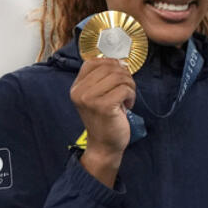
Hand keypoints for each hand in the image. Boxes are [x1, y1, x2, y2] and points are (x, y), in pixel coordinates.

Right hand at [70, 58, 135, 186]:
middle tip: (127, 89)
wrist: (104, 145)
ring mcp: (90, 99)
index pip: (93, 62)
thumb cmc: (105, 119)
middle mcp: (80, 92)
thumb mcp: (98, 95)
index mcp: (76, 87)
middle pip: (109, 67)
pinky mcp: (104, 106)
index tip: (119, 74)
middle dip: (124, 76)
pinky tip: (128, 105)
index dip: (110, 63)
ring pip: (119, 77)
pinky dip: (131, 95)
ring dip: (129, 86)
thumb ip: (103, 78)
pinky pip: (124, 89)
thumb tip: (120, 62)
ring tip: (127, 97)